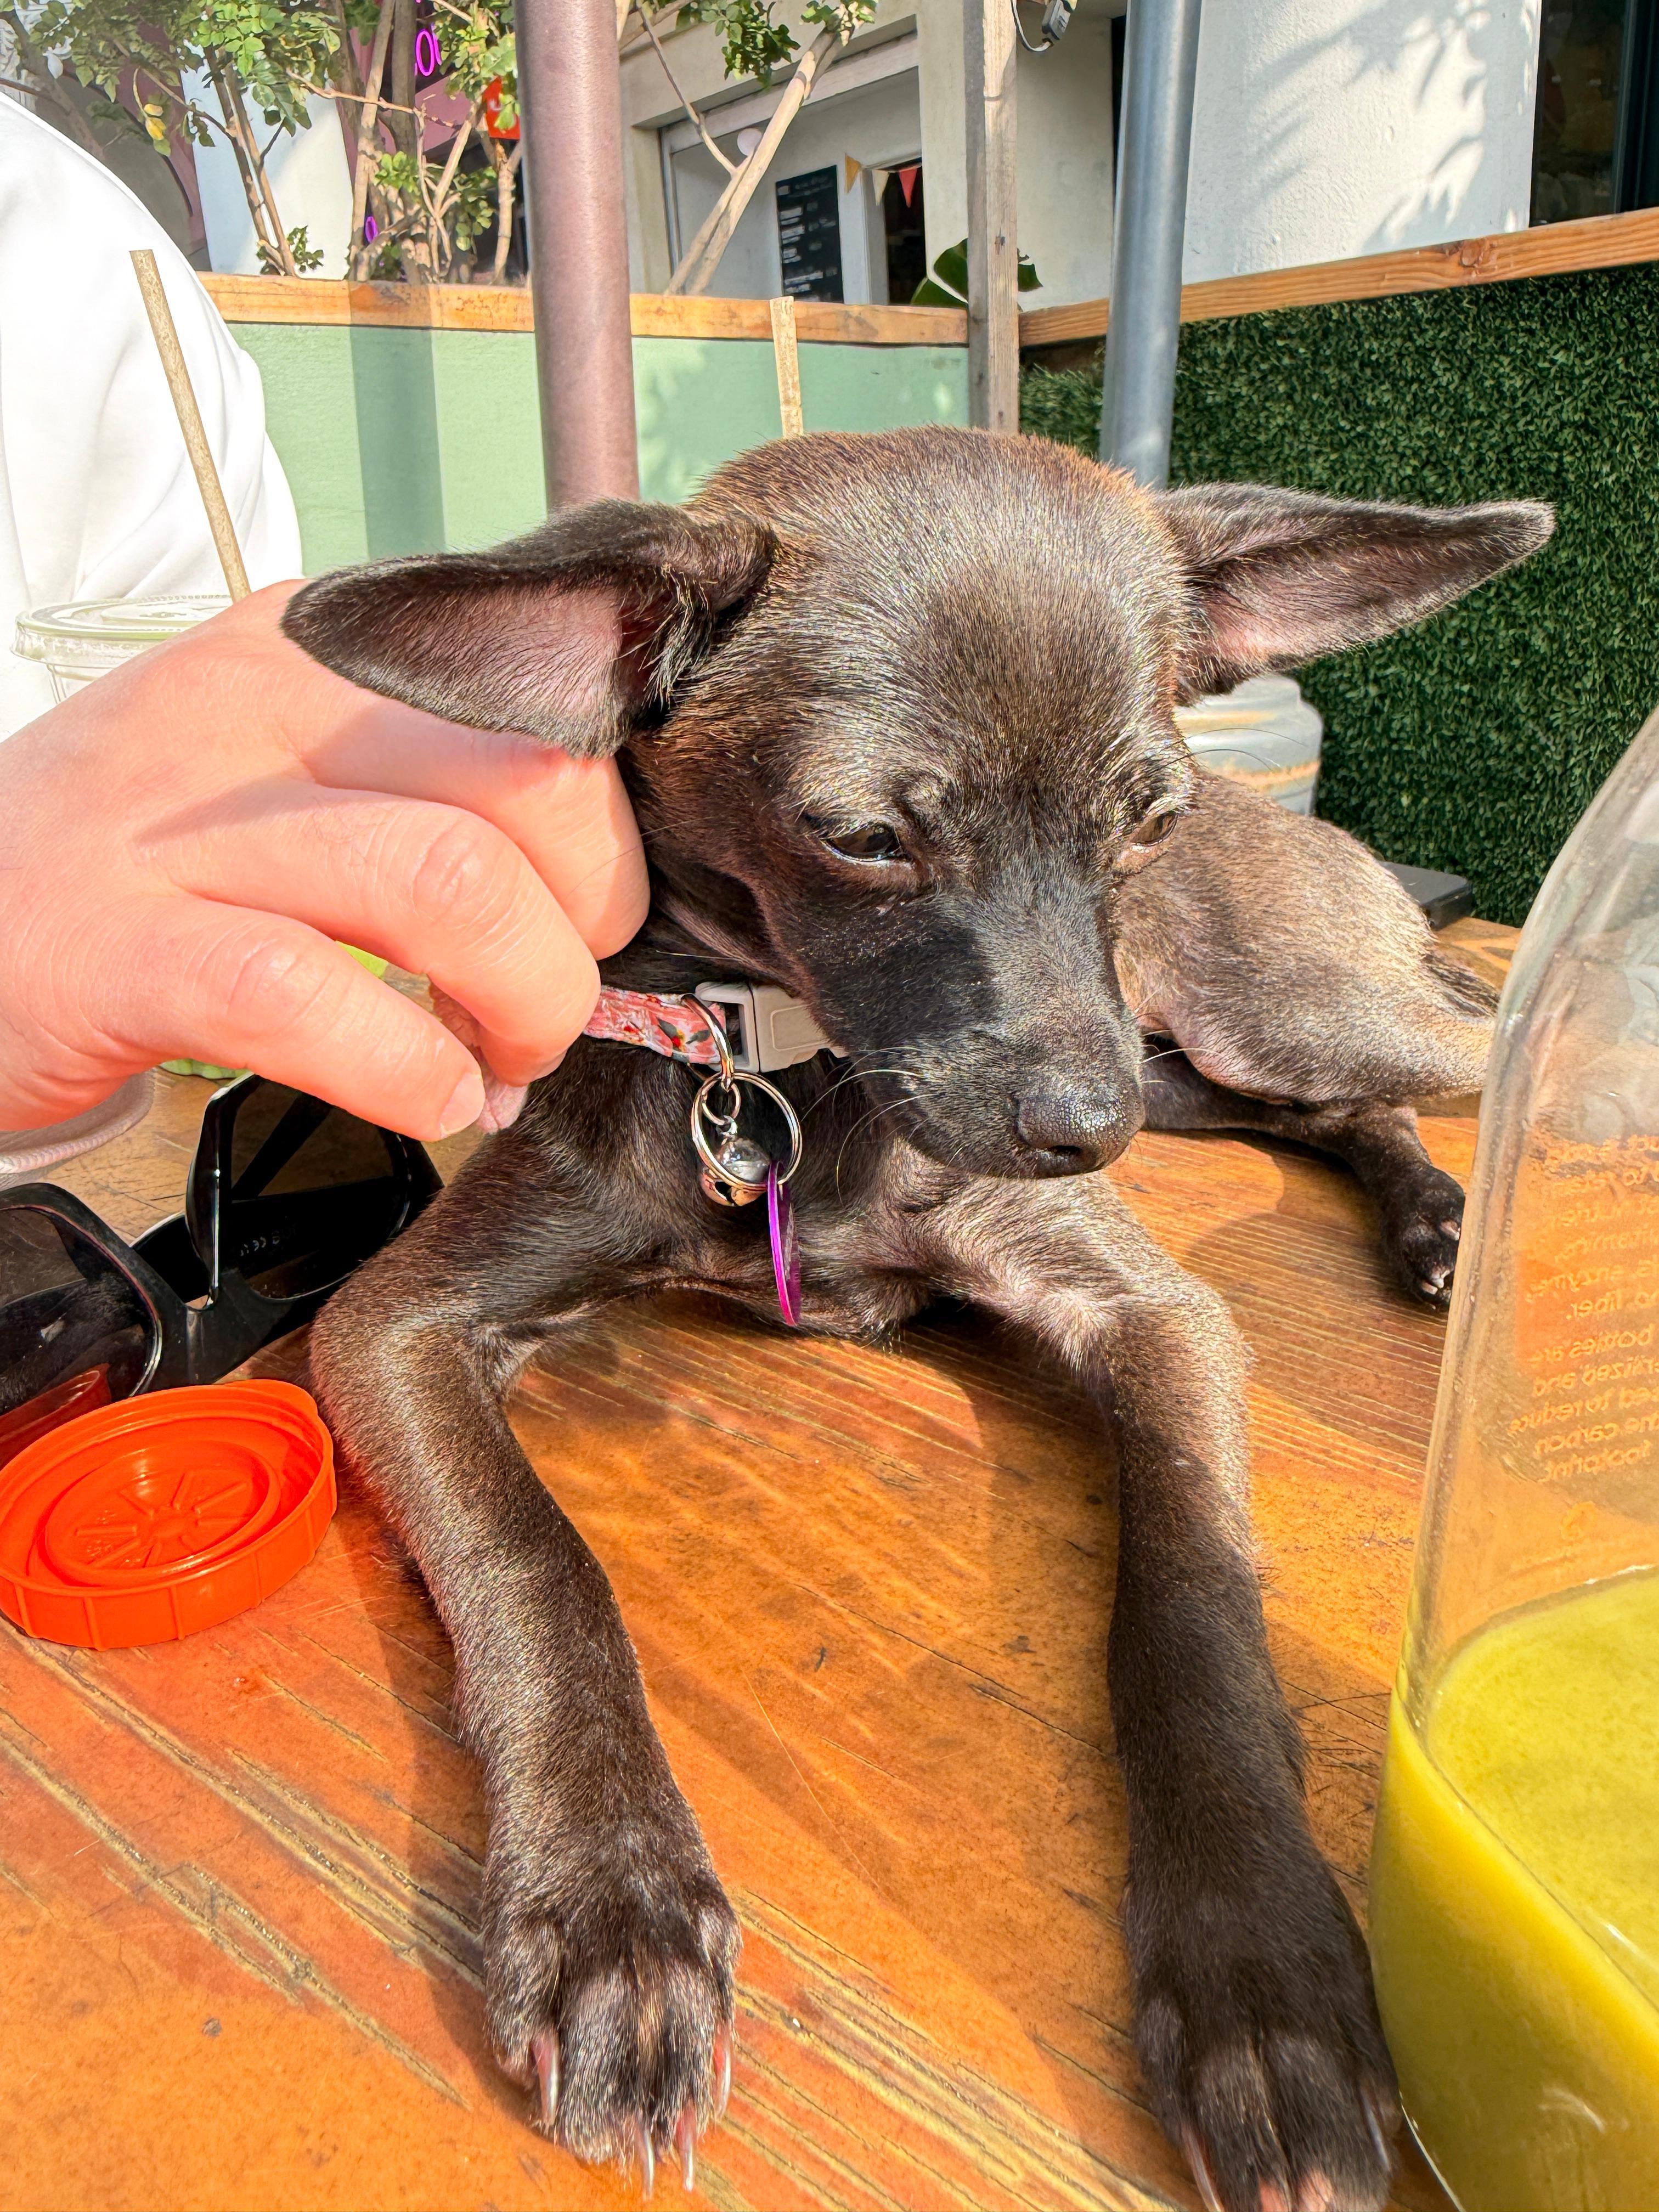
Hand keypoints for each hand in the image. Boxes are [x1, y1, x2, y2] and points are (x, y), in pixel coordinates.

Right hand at [0, 585, 646, 1139]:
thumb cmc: (140, 868)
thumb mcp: (286, 768)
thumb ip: (432, 783)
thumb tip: (596, 865)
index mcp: (316, 652)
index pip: (542, 692)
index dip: (611, 830)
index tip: (593, 913)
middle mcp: (256, 706)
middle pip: (531, 778)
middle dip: (593, 918)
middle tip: (549, 997)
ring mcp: (183, 826)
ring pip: (452, 880)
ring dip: (523, 1001)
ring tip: (497, 1059)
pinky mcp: (125, 949)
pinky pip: (319, 999)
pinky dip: (413, 1071)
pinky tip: (426, 1097)